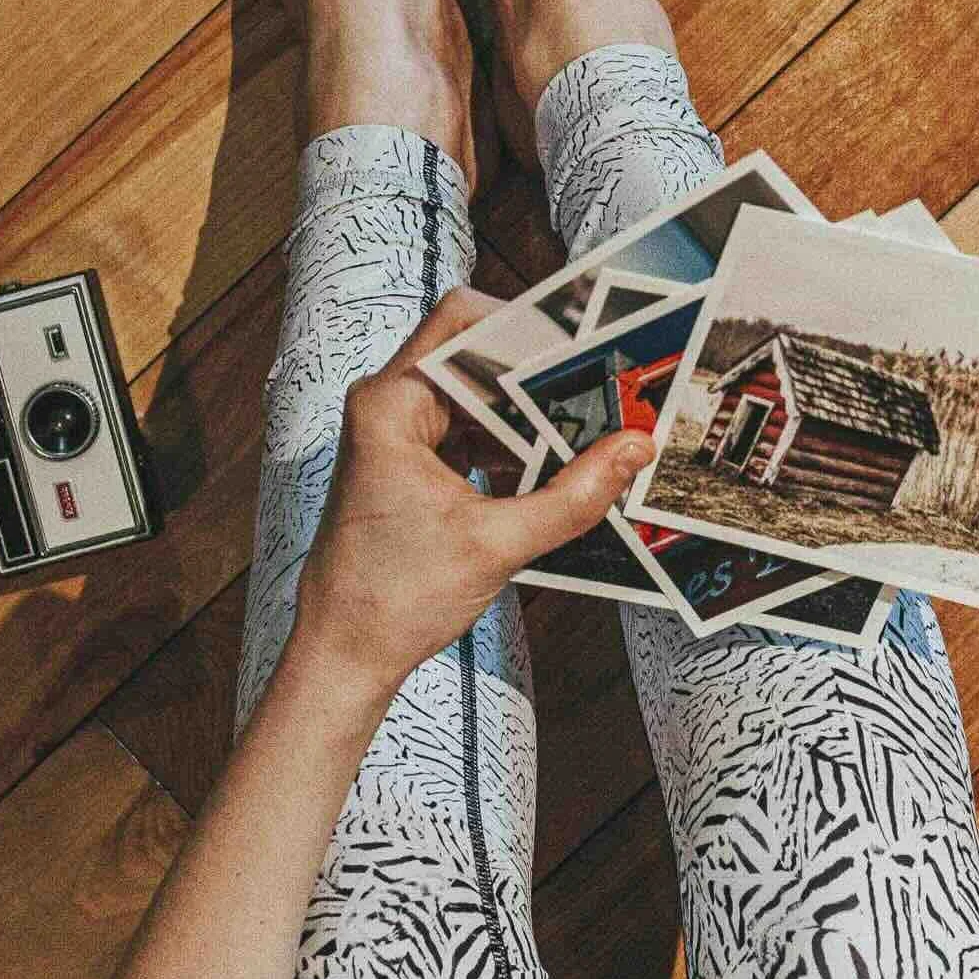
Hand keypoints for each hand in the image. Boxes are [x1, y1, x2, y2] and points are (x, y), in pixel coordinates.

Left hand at [294, 287, 645, 702]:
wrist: (343, 655)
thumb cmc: (394, 599)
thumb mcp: (498, 543)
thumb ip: (574, 496)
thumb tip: (635, 450)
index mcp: (390, 406)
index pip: (462, 323)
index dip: (524, 322)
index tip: (581, 338)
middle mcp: (387, 406)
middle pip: (474, 356)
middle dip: (538, 372)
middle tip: (600, 385)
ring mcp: (396, 434)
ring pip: (476, 394)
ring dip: (528, 412)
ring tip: (587, 427)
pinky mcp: (408, 462)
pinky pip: (468, 429)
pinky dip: (509, 442)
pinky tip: (553, 467)